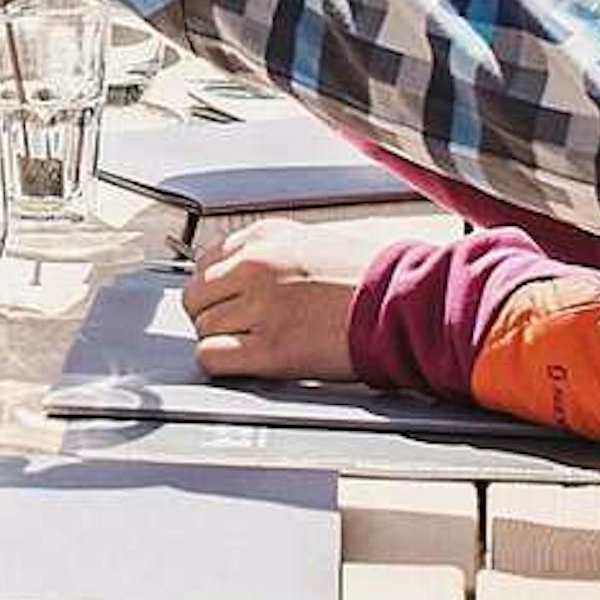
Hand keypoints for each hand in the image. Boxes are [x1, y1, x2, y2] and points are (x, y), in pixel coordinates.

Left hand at [182, 217, 413, 383]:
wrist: (402, 304)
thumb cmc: (370, 278)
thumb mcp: (311, 242)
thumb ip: (266, 252)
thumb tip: (233, 272)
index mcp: (264, 237)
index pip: (205, 261)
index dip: (217, 287)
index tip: (229, 299)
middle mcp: (255, 266)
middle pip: (196, 297)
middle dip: (214, 313)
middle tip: (242, 325)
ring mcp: (259, 307)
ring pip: (202, 328)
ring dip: (222, 339)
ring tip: (255, 342)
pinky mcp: (269, 348)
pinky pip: (212, 357)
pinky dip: (223, 363)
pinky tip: (246, 360)